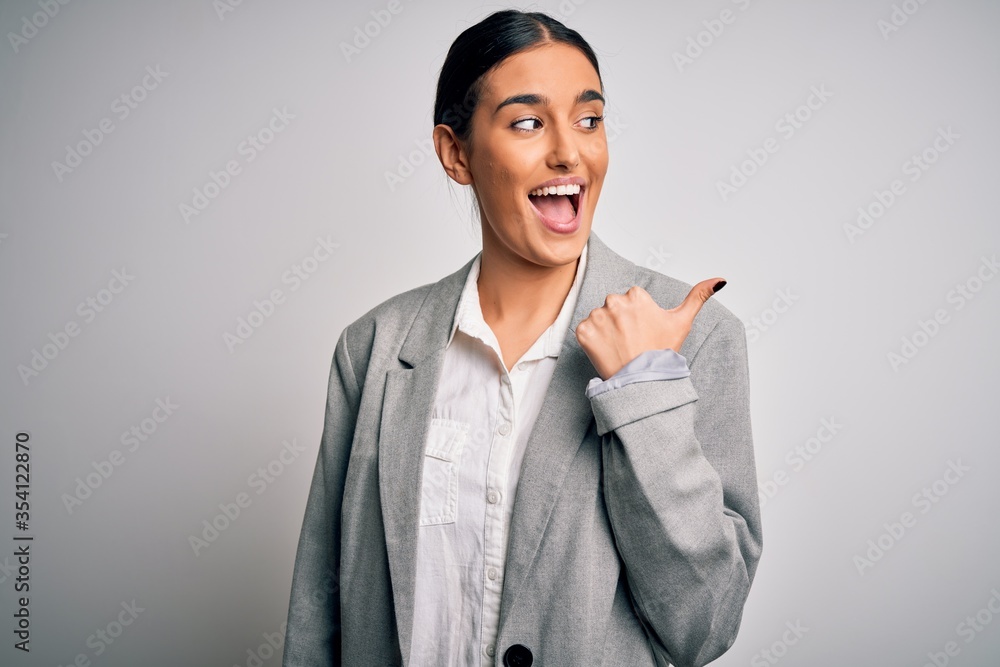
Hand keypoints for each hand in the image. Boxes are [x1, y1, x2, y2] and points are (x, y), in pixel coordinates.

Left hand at [575, 278, 725, 379]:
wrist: (642, 381)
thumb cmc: (661, 352)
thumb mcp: (682, 322)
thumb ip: (698, 297)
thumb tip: (720, 280)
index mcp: (636, 295)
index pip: (632, 299)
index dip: (637, 316)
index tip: (643, 331)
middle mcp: (614, 302)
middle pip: (613, 306)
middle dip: (620, 321)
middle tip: (631, 341)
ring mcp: (597, 317)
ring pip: (599, 318)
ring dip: (605, 330)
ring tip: (620, 347)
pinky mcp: (583, 332)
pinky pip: (584, 331)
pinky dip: (592, 341)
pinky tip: (606, 351)